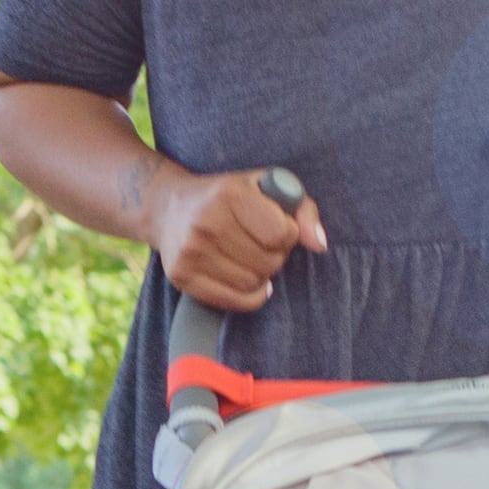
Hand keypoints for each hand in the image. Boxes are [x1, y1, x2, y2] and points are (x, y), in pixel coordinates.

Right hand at [144, 161, 328, 315]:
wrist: (168, 208)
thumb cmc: (227, 196)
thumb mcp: (265, 186)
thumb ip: (301, 210)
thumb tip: (319, 244)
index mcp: (230, 194)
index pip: (281, 234)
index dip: (287, 234)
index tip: (276, 227)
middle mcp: (207, 222)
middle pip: (269, 262)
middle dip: (274, 256)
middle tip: (261, 245)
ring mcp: (191, 252)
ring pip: (253, 284)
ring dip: (261, 276)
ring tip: (249, 258)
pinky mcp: (182, 277)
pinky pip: (235, 302)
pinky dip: (249, 295)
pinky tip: (244, 278)